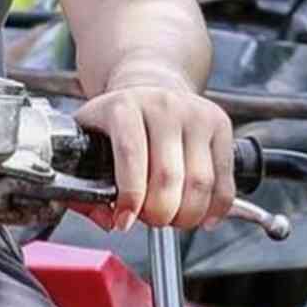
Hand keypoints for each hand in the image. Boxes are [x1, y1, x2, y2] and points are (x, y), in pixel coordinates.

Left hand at [76, 71, 236, 232]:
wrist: (150, 86)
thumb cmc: (118, 120)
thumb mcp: (88, 138)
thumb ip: (82, 184)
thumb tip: (107, 219)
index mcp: (124, 107)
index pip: (131, 155)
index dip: (130, 197)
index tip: (124, 221)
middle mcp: (162, 106)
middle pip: (168, 176)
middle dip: (158, 213)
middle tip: (149, 220)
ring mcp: (195, 114)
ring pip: (200, 183)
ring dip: (186, 215)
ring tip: (172, 217)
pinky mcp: (220, 124)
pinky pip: (224, 181)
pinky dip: (215, 209)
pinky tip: (201, 216)